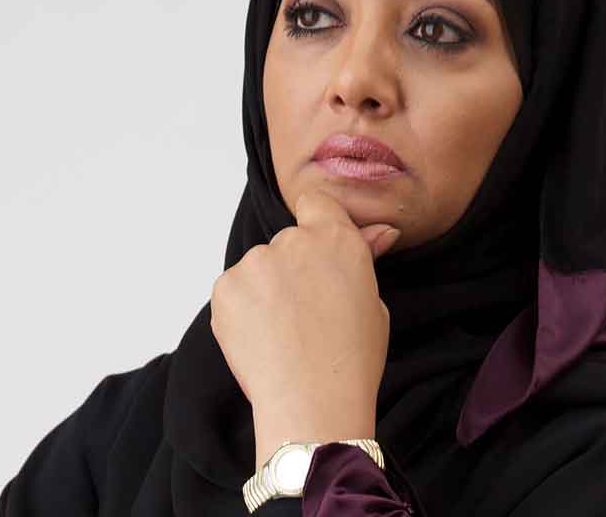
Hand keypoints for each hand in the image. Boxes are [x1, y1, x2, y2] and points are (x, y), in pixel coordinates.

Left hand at [209, 188, 400, 469]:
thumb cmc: (351, 361)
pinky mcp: (225, 288)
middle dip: (292, 269)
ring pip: (258, 269)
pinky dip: (242, 310)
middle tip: (305, 314)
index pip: (316, 202)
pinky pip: (234, 291)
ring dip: (265, 290)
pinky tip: (262, 339)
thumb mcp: (372, 304)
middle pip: (287, 243)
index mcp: (336, 239)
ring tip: (283, 334)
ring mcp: (255, 263)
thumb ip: (364, 259)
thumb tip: (380, 231)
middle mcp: (293, 241)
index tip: (317, 253)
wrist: (311, 403)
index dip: (316, 223)